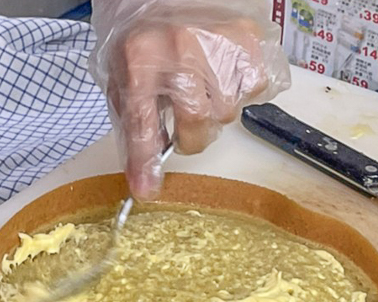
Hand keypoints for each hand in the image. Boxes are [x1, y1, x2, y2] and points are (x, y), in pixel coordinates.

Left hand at [105, 15, 287, 197]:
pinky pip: (253, 88)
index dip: (147, 161)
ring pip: (227, 111)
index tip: (148, 189)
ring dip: (215, 112)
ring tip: (202, 89)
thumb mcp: (124, 80)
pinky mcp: (248, 36)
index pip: (142, 123)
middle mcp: (180, 49)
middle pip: (196, 122)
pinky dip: (240, 91)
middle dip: (189, 137)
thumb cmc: (144, 40)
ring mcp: (218, 41)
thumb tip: (146, 179)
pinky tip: (222, 76)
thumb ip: (135, 128)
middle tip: (183, 125)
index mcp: (139, 60)